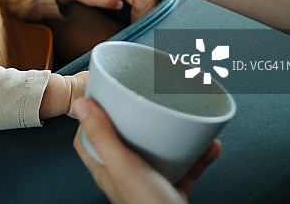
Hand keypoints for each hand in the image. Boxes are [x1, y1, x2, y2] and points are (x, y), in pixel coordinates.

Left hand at [73, 98, 220, 203]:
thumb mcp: (124, 168)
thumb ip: (103, 137)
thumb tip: (81, 105)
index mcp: (108, 170)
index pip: (89, 139)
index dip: (92, 118)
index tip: (104, 98)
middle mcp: (126, 176)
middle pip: (125, 142)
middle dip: (137, 120)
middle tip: (146, 102)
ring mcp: (149, 183)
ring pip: (158, 152)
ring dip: (172, 135)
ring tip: (182, 119)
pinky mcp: (172, 191)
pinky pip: (185, 167)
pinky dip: (197, 155)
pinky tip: (209, 144)